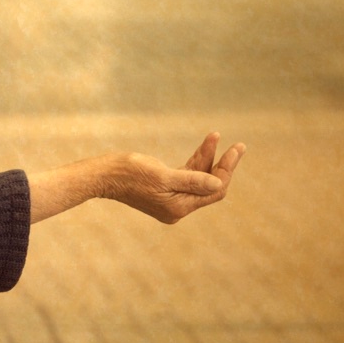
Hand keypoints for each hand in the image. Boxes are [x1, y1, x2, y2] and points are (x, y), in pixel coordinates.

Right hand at [103, 133, 245, 223]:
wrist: (104, 176)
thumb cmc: (130, 173)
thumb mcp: (163, 175)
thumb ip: (192, 180)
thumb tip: (218, 183)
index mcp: (179, 207)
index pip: (214, 190)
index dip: (227, 170)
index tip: (235, 150)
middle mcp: (178, 206)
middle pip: (210, 185)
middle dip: (223, 164)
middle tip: (239, 146)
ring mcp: (172, 198)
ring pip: (199, 178)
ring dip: (208, 158)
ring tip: (215, 136)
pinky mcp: (165, 188)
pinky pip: (187, 175)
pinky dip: (196, 160)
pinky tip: (205, 145)